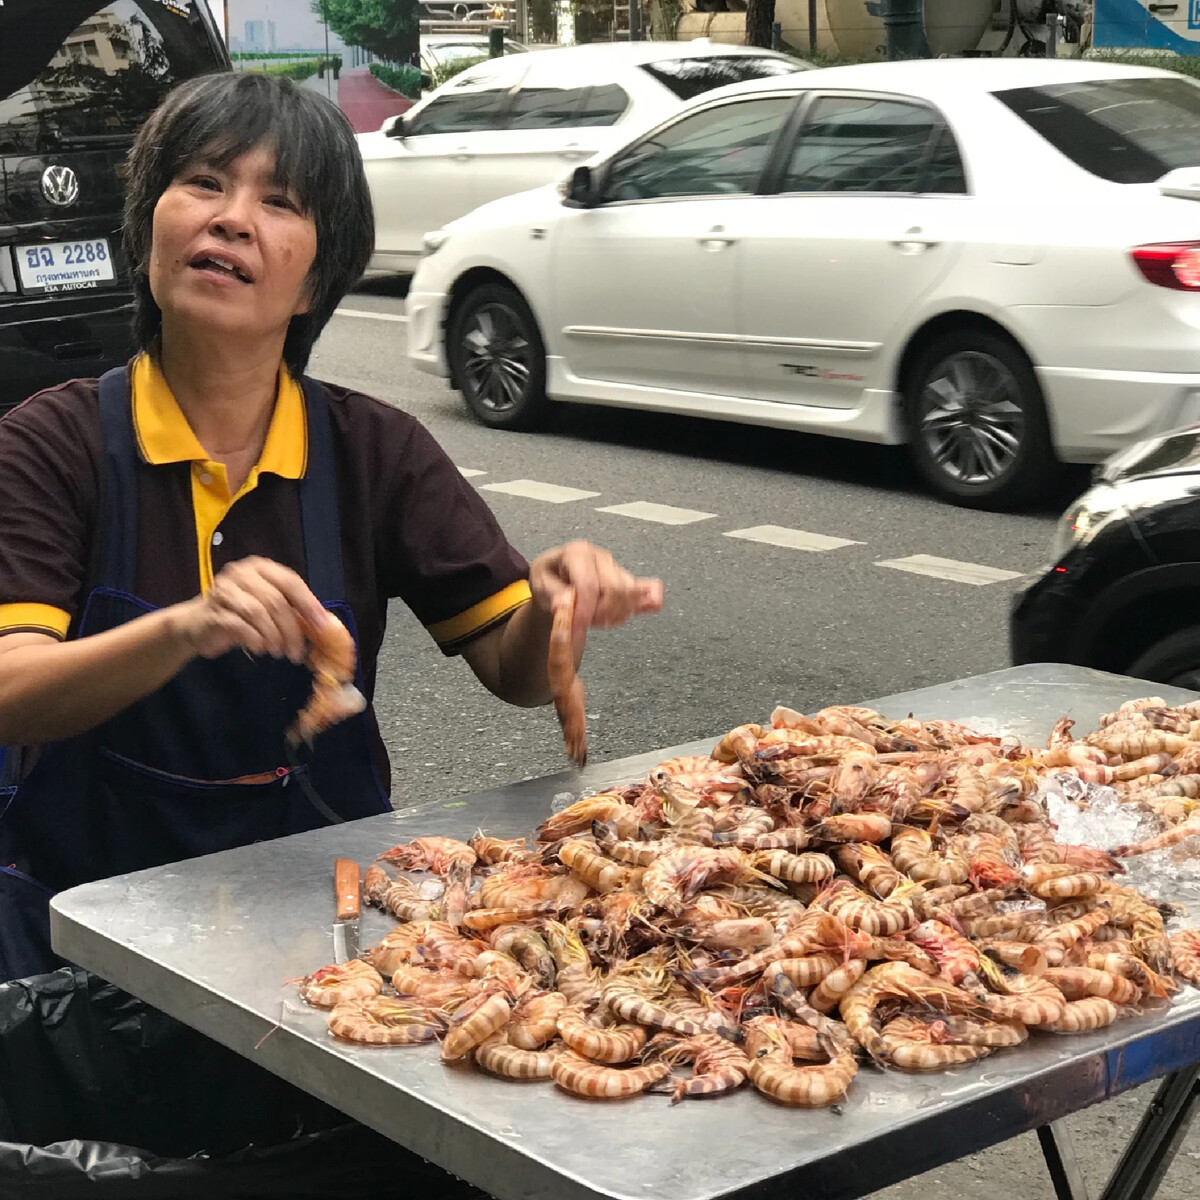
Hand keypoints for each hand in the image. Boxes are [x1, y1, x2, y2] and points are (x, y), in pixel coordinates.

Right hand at [167, 556, 332, 662]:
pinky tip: (260, 649)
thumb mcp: (268, 608)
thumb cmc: (240, 615)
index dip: (308, 604)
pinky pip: (241, 626)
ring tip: (279, 652)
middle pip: (276, 601)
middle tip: (297, 652)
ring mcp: (225, 590)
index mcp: (261, 568)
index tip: (322, 627)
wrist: (196, 625)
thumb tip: (325, 627)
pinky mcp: (213, 611)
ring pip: (259, 613)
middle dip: (292, 630)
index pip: (290, 582)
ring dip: (274, 637)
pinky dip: (255, 640)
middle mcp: (242, 573)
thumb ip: (293, 611)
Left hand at [528, 541, 662, 645]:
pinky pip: (647, 588)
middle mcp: (601, 557)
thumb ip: (553, 595)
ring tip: (597, 620)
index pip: (589, 584)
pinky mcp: (627, 579)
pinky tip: (651, 607)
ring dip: (616, 614)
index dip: (585, 609)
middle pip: (615, 589)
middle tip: (585, 623)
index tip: (577, 626)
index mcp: (578, 553)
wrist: (555, 576)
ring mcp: (616, 567)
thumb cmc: (548, 578)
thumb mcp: (540, 585)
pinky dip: (648, 600)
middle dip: (601, 613)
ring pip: (630, 594)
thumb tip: (565, 604)